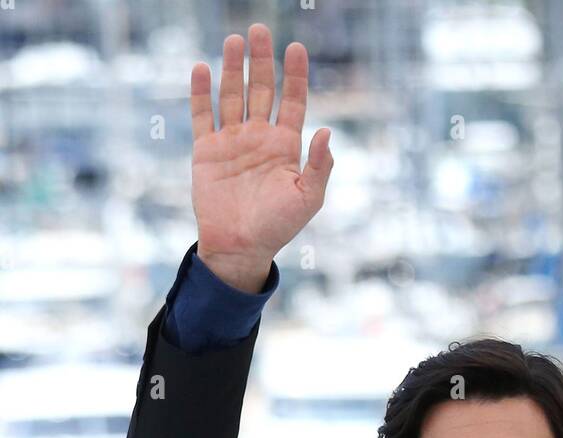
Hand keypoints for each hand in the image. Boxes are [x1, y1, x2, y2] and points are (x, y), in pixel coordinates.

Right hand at [190, 23, 333, 291]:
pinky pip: (203, 116)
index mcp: (285, 147)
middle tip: (261, 29)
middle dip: (262, 61)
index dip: (295, 76)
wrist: (240, 248)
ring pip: (232, 95)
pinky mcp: (206, 151)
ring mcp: (232, 142)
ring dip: (233, 68)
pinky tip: (201, 69)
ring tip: (235, 40)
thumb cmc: (278, 228)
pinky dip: (201, 93)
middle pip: (261, 90)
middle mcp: (259, 139)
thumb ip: (319, 166)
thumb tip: (325, 131)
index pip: (292, 102)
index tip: (297, 48)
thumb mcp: (308, 199)